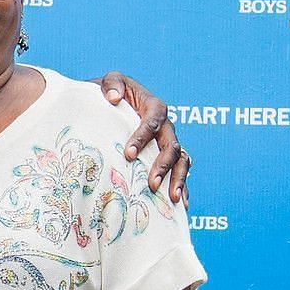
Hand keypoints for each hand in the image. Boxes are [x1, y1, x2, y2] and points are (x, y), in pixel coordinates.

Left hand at [98, 72, 189, 202]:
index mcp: (153, 106)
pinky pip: (181, 172)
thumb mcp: (108, 83)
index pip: (153, 120)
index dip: (143, 136)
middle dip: (163, 165)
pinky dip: (182, 187)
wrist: (110, 106)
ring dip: (178, 179)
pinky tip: (179, 206)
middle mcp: (165, 126)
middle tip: (151, 183)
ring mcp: (168, 143)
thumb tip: (115, 98)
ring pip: (182, 160)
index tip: (128, 153)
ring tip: (172, 199)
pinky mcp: (167, 158)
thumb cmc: (109, 95)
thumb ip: (112, 85)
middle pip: (171, 145)